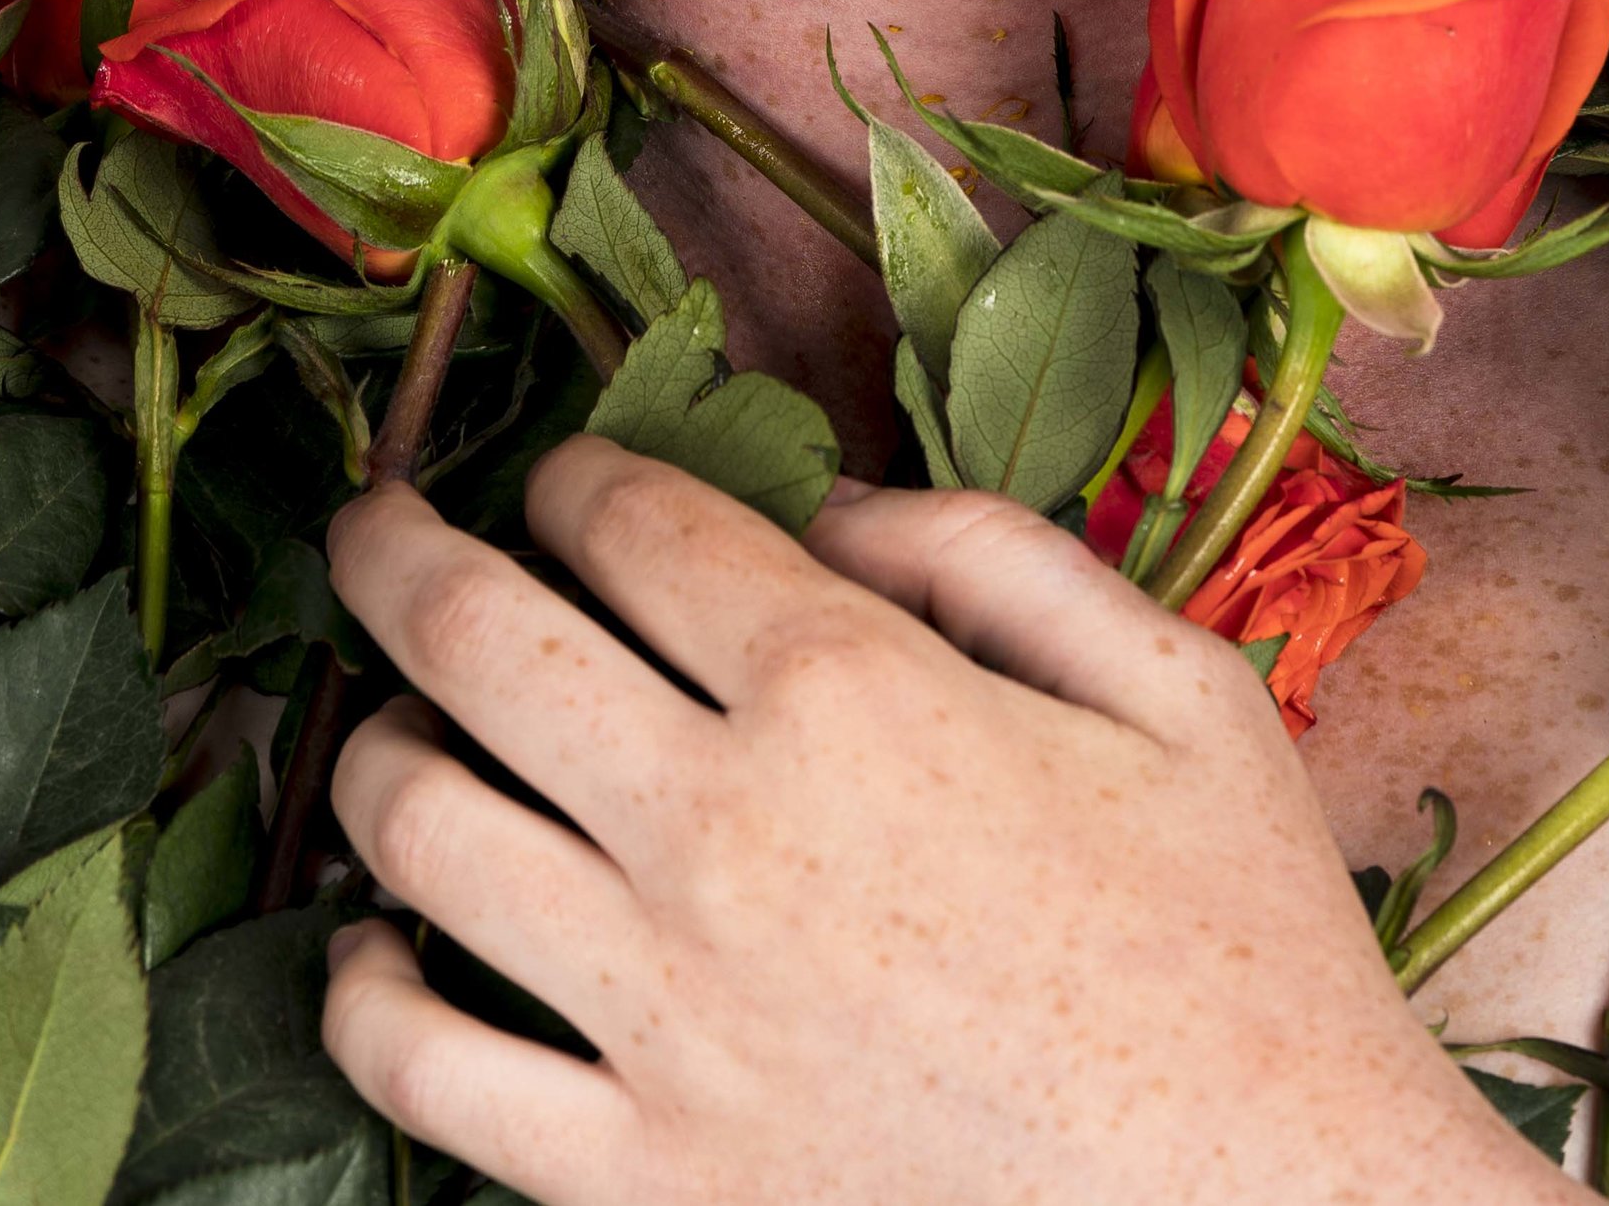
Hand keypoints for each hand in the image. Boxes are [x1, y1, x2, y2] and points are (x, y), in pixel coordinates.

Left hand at [323, 446, 1552, 1205]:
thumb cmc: (1245, 953)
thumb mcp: (1173, 685)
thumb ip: (988, 551)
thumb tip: (826, 510)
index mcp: (850, 688)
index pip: (626, 520)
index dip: (572, 472)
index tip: (565, 478)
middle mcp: (721, 831)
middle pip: (469, 637)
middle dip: (392, 550)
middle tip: (370, 528)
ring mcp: (661, 1017)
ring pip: (414, 832)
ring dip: (373, 749)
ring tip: (391, 728)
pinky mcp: (637, 1182)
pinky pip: (419, 1075)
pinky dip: (363, 997)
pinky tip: (379, 959)